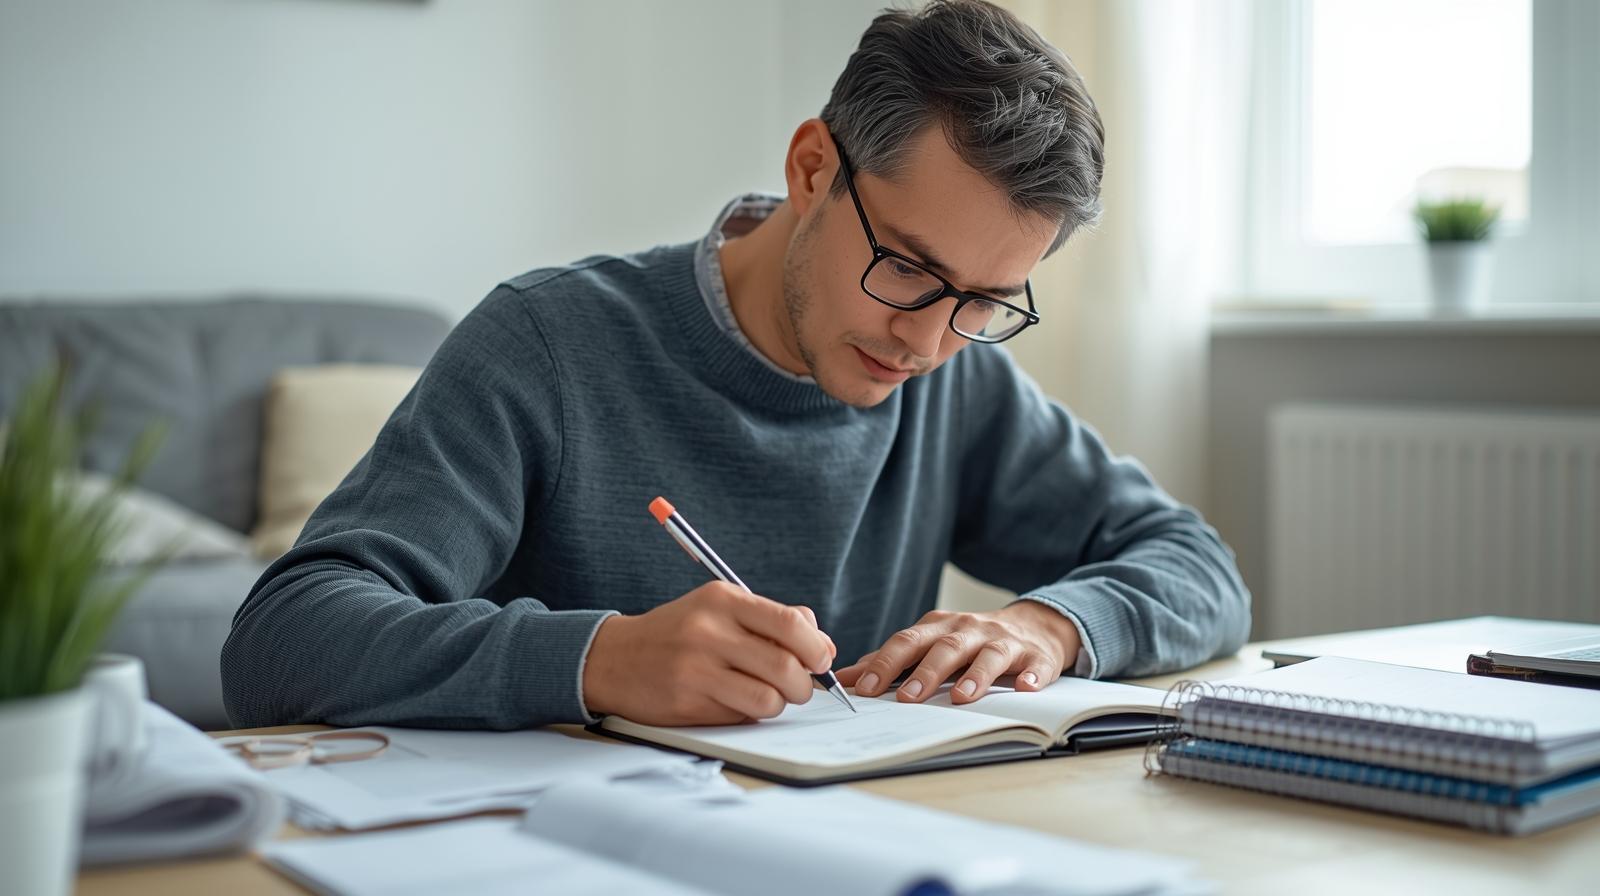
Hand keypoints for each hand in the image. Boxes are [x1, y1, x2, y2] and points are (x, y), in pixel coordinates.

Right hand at [581, 581, 835, 725]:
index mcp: (723, 600)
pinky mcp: (687, 702)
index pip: (791, 624)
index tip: (819, 659)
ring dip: (780, 704)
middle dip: (804, 685)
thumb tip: (823, 644)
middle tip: (798, 687)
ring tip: (767, 696)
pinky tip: (736, 702)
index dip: (816, 648)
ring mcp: (696, 668)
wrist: (614, 658)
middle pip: (787, 666)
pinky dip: (751, 714)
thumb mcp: (719, 609)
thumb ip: (772, 620)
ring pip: (769, 698)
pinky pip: (742, 716)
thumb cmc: (679, 633)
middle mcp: (709, 631)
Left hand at [835, 602, 1079, 704]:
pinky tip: (1025, 688)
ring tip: (962, 698)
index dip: (885, 664)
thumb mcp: (931, 642)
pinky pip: (1035, 666)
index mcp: (939, 627)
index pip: (907, 642)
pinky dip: (1031, 677)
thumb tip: (847, 676)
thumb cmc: (971, 639)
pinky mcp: (1036, 656)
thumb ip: (892, 659)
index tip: (865, 688)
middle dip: (925, 672)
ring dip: (975, 676)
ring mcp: (1004, 642)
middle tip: (907, 698)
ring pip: (988, 655)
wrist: (1032, 625)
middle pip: (945, 647)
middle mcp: (969, 630)